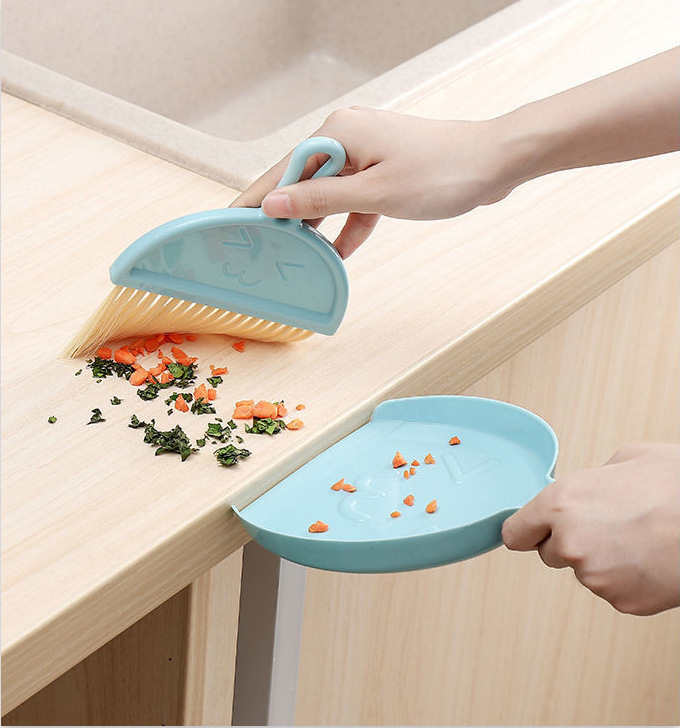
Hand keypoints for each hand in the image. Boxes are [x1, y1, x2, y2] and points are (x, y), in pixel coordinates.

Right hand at [231, 107, 516, 257]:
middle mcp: (348, 135)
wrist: (495, 163)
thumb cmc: (441, 172)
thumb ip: (321, 201)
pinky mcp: (385, 168)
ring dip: (320, 225)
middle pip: (304, 180)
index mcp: (338, 132)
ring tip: (299, 256)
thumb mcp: (374, 194)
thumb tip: (275, 206)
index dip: (257, 200)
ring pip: (330, 192)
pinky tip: (342, 253)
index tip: (232, 223)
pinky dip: (350, 224)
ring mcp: (367, 152)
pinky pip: (356, 198)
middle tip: (264, 248)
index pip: (283, 170)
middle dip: (287, 216)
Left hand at [502, 443, 679, 615]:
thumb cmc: (675, 486)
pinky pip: (612, 590)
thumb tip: (586, 488)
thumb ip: (590, 479)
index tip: (532, 532)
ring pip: (584, 571)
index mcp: (560, 503)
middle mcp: (569, 543)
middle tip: (604, 527)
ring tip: (636, 539)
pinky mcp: (621, 602)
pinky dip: (625, 579)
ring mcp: (595, 577)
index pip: (515, 533)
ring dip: (600, 560)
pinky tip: (648, 558)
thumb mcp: (625, 459)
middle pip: (549, 554)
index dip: (527, 531)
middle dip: (568, 542)